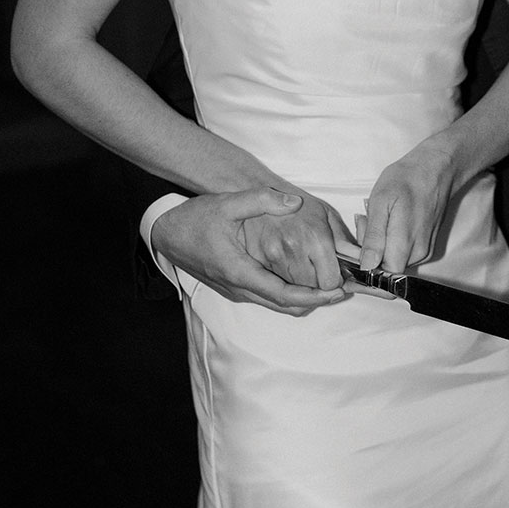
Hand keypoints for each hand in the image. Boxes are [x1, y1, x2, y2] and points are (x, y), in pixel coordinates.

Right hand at [151, 188, 353, 314]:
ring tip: (329, 285)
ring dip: (303, 299)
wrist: (166, 234)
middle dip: (315, 301)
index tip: (336, 292)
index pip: (284, 295)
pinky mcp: (234, 288)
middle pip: (284, 306)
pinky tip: (303, 279)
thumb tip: (295, 203)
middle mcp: (239, 288)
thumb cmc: (195, 219)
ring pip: (276, 305)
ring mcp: (236, 291)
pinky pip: (267, 298)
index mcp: (240, 272)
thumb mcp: (227, 203)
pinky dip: (289, 295)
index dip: (313, 297)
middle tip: (342, 290)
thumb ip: (261, 200)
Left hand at [358, 138, 458, 275]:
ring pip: (394, 260)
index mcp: (405, 245)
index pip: (379, 275)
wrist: (435, 169)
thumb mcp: (380, 202)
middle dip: (371, 248)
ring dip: (381, 243)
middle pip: (386, 267)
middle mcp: (418, 254)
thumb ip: (374, 237)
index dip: (366, 260)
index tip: (363, 235)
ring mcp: (425, 251)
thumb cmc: (407, 179)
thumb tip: (367, 266)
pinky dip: (392, 240)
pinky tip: (390, 220)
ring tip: (379, 216)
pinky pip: (403, 253)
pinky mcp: (427, 247)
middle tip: (368, 218)